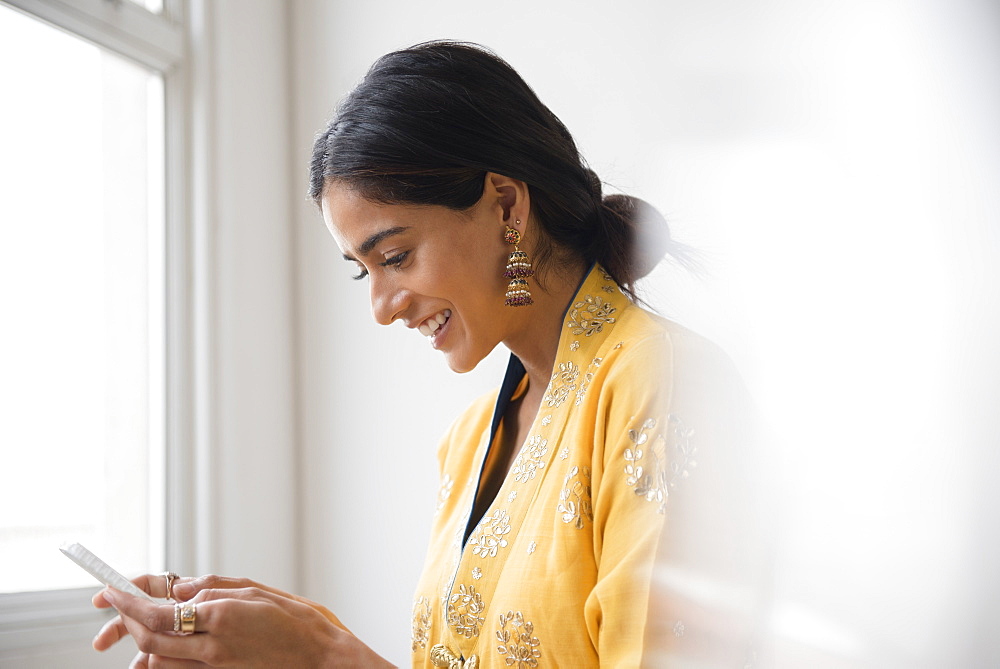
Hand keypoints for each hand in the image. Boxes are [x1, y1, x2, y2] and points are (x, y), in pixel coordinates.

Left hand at [92, 575, 392, 667]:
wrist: (320, 660)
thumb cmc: (297, 621)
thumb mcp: (255, 591)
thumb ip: (213, 587)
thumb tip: (180, 587)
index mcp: (222, 615)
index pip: (158, 610)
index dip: (128, 602)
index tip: (111, 592)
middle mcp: (213, 645)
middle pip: (150, 638)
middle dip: (126, 622)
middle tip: (116, 607)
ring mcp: (215, 667)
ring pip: (157, 661)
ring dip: (141, 644)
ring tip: (137, 627)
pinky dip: (161, 662)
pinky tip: (162, 651)